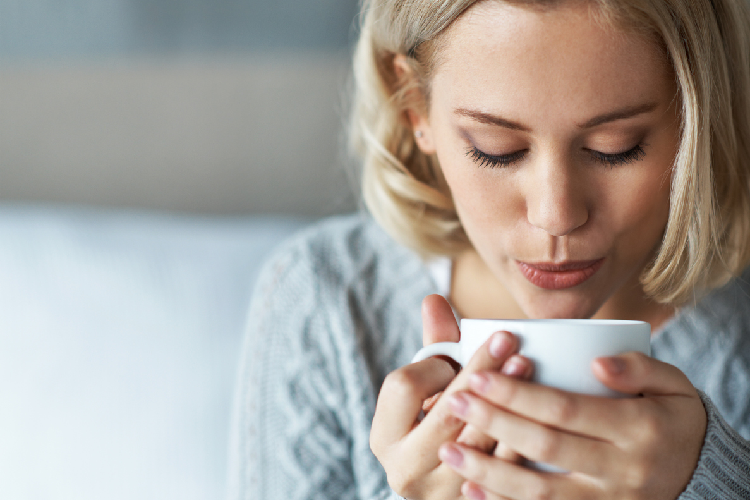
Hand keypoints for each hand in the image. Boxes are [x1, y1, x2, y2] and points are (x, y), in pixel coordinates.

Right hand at [371, 295, 531, 499]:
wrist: (445, 490)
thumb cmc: (436, 427)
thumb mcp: (427, 392)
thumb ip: (433, 347)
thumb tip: (434, 298)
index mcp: (384, 436)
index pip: (403, 386)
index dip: (433, 366)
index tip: (453, 358)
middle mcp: (404, 470)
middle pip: (445, 413)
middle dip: (479, 374)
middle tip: (509, 342)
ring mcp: (439, 494)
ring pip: (477, 445)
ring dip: (506, 403)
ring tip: (527, 365)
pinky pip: (503, 474)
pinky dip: (521, 441)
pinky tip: (540, 413)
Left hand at [439, 350, 706, 499]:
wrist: (700, 473)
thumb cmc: (673, 417)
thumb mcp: (672, 384)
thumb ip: (638, 367)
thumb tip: (596, 362)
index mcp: (638, 429)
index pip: (565, 409)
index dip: (517, 394)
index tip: (478, 376)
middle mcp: (623, 471)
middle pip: (544, 446)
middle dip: (493, 423)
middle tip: (455, 401)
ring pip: (539, 491)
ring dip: (488, 470)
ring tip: (449, 449)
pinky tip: (473, 490)